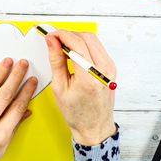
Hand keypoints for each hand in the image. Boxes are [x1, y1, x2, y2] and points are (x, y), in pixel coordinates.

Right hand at [45, 30, 116, 145]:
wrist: (94, 127)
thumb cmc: (77, 113)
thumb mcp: (59, 87)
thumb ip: (56, 61)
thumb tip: (52, 42)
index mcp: (89, 77)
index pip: (77, 43)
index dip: (61, 35)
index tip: (50, 35)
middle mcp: (103, 70)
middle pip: (86, 37)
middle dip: (68, 34)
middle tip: (54, 39)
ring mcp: (110, 68)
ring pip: (93, 40)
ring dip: (76, 38)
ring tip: (62, 47)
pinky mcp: (111, 68)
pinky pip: (97, 48)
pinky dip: (83, 45)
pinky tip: (73, 53)